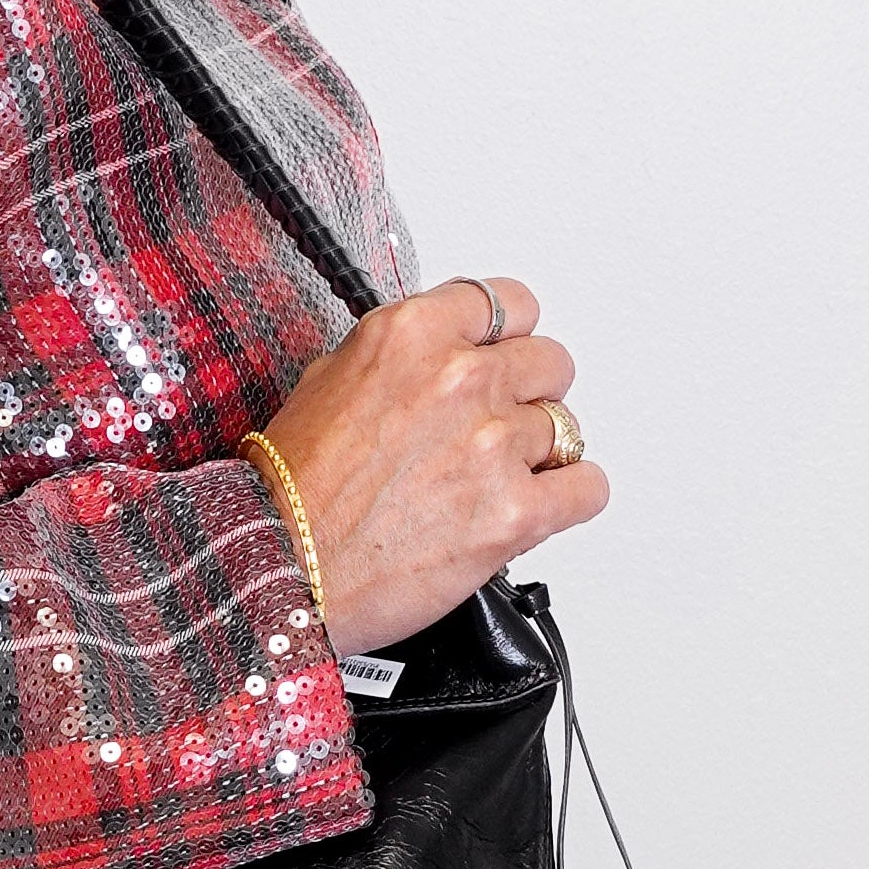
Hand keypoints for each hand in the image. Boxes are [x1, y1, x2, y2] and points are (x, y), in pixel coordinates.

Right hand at [252, 275, 608, 658]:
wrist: (280, 565)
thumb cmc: (291, 488)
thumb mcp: (327, 379)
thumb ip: (400, 356)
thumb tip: (437, 355)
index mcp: (412, 335)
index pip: (509, 302)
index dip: (508, 335)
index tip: (503, 354)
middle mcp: (459, 379)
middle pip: (550, 361)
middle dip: (528, 392)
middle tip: (499, 423)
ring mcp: (494, 445)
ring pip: (567, 426)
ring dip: (539, 452)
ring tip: (498, 477)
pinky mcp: (516, 512)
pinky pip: (588, 487)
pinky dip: (570, 497)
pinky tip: (541, 504)